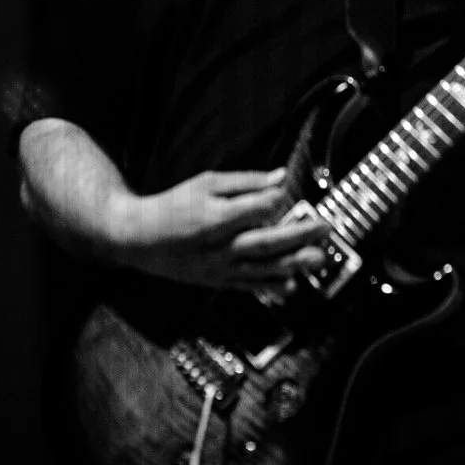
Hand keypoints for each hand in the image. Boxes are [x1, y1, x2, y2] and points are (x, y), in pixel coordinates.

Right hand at [127, 168, 329, 291]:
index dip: (276, 201)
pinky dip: (270, 286)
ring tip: (319, 258)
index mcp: (215, 218)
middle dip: (300, 235)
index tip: (287, 193)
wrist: (138, 238)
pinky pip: (248, 286)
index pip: (257, 209)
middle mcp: (219, 247)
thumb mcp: (206, 182)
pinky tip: (291, 286)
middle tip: (326, 228)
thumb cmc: (173, 204)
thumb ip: (245, 182)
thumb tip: (280, 178)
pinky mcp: (215, 281)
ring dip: (294, 264)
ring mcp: (218, 268)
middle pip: (267, 242)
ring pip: (262, 268)